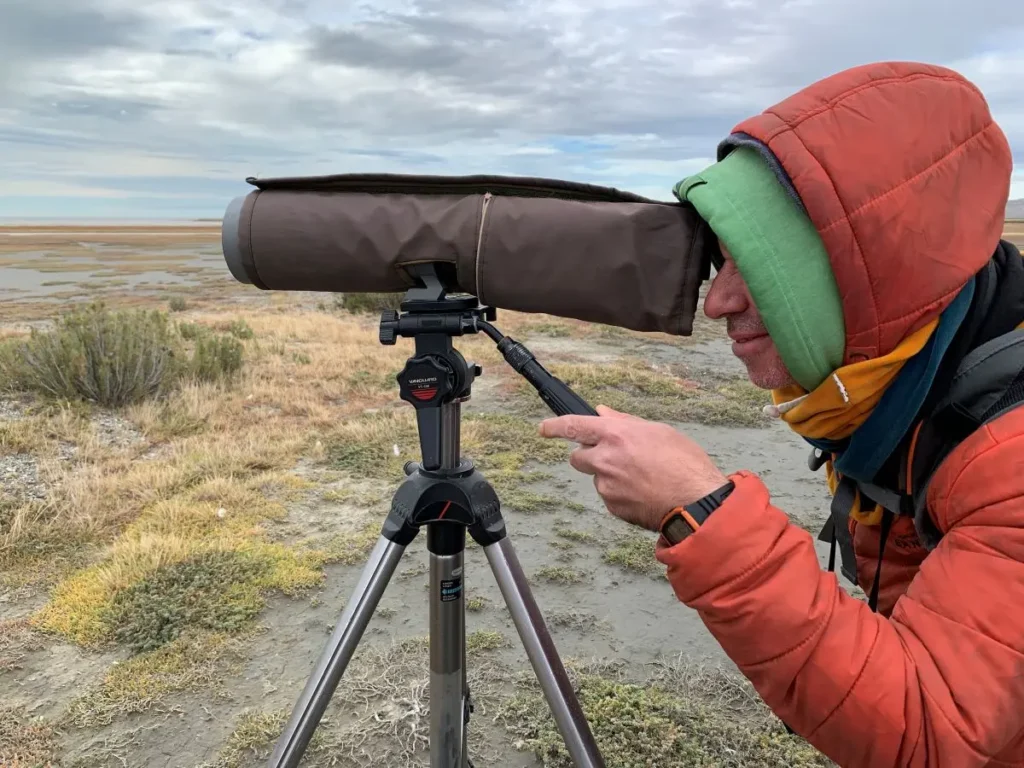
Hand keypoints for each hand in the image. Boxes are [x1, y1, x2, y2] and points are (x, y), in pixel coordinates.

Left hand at [538, 405, 728, 531]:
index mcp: (616, 435)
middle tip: (615, 458)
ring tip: (642, 477)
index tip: (544, 428)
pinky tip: (643, 491)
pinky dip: (621, 494)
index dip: (554, 426)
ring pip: (597, 478)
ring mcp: (607, 486)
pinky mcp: (613, 507)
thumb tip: (602, 413)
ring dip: (610, 476)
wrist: (696, 502)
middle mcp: (606, 460)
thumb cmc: (685, 464)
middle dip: (589, 456)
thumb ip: (625, 422)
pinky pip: (609, 496)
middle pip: (578, 457)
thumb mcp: (659, 431)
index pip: (573, 426)